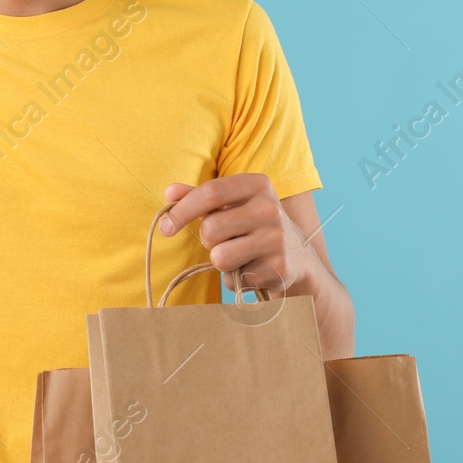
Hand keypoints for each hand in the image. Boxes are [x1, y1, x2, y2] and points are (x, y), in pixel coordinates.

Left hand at [158, 174, 314, 297]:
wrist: (297, 256)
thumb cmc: (253, 225)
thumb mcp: (231, 204)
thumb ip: (200, 197)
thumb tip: (169, 191)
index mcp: (257, 184)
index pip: (210, 192)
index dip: (182, 210)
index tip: (165, 227)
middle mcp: (270, 208)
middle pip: (210, 229)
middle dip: (207, 240)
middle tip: (223, 240)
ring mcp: (277, 239)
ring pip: (220, 256)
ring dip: (220, 260)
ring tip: (238, 254)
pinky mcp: (279, 267)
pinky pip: (236, 279)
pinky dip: (235, 278)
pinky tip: (252, 268)